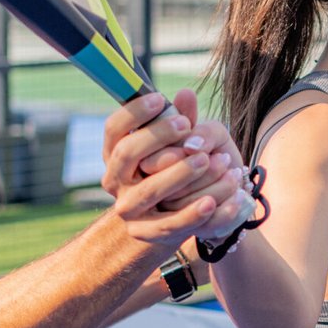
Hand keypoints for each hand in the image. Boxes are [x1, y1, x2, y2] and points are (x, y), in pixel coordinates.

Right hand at [102, 95, 245, 250]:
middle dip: (158, 137)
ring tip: (212, 160)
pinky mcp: (146, 232)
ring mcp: (128, 208)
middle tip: (187, 126)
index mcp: (116, 154)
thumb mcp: (181, 141)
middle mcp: (115, 180)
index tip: (160, 99)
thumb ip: (183, 118)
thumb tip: (186, 95)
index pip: (114, 129)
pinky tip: (214, 201)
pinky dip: (194, 212)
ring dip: (182, 174)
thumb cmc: (178, 166)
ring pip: (150, 190)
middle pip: (127, 154)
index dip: (134, 112)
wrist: (176, 214)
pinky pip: (170, 223)